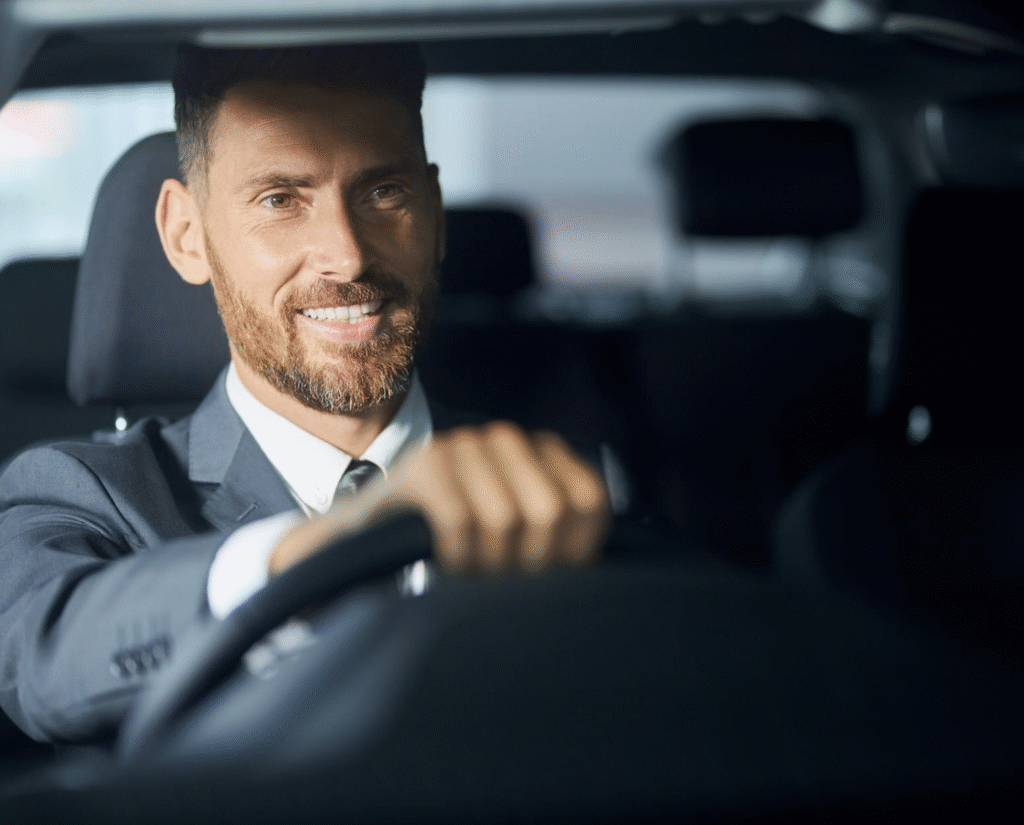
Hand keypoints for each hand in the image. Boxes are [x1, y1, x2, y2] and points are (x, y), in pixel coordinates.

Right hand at [269, 422, 610, 574]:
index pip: (589, 502)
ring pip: (507, 519)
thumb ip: (562, 540)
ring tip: (469, 573)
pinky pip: (462, 521)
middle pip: (552, 510)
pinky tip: (444, 566)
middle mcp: (506, 439)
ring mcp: (464, 445)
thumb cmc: (453, 551)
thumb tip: (614, 570)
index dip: (570, 553)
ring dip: (487, 564)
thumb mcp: (517, 545)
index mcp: (541, 454)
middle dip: (528, 563)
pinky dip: (457, 558)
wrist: (368, 544)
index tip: (538, 577)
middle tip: (498, 581)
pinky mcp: (425, 464)